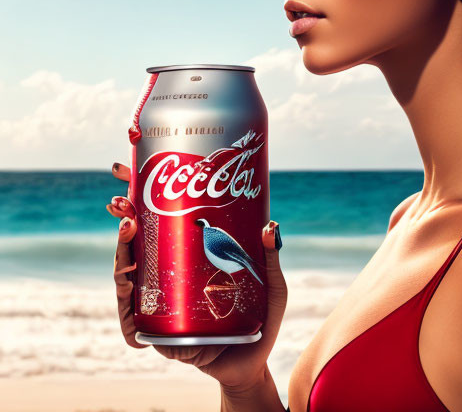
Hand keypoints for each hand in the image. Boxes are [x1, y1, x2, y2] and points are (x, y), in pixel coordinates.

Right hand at [107, 161, 287, 391]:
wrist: (252, 364)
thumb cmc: (260, 321)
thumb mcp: (271, 285)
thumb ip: (270, 258)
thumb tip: (271, 225)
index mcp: (188, 259)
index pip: (158, 224)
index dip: (139, 196)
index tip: (124, 167)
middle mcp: (168, 277)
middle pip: (135, 246)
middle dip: (123, 221)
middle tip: (122, 203)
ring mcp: (158, 303)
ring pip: (126, 276)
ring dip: (120, 253)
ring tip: (128, 231)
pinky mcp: (156, 332)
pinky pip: (131, 318)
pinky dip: (124, 304)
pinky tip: (128, 283)